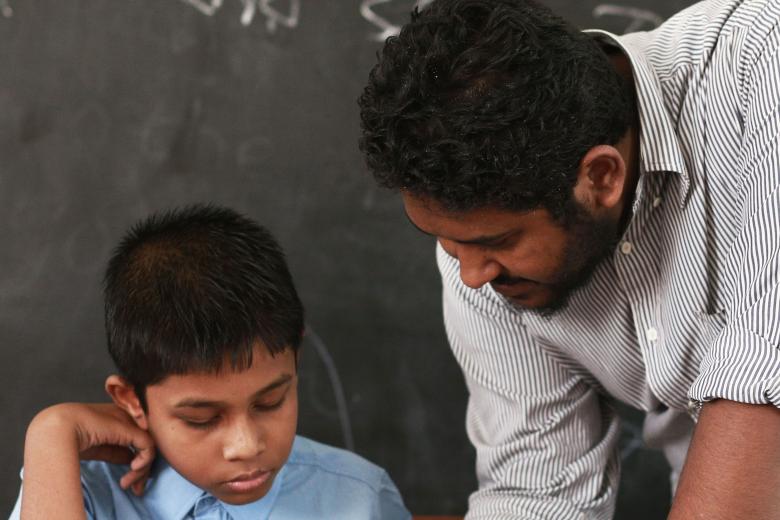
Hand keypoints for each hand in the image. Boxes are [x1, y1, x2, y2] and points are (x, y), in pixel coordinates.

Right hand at [28, 403, 155, 494]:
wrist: (59, 430)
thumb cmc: (72, 437)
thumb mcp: (99, 447)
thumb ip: (117, 451)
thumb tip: (133, 460)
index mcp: (118, 416)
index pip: (137, 439)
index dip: (138, 461)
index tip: (131, 481)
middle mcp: (128, 416)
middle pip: (144, 444)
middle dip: (143, 470)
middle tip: (136, 489)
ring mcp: (131, 420)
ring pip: (148, 447)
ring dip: (141, 470)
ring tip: (126, 483)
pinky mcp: (132, 428)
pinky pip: (148, 447)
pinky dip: (143, 462)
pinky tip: (131, 470)